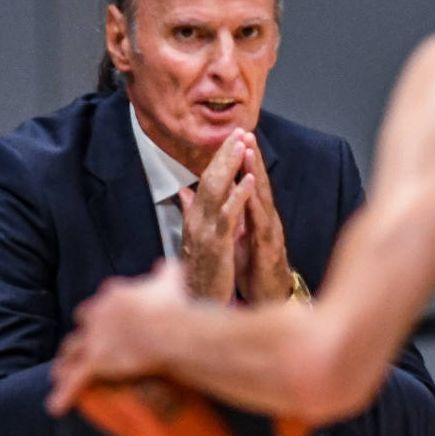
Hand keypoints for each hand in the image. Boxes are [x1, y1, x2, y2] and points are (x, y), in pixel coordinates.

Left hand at [46, 262, 187, 415]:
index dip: (107, 309)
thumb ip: (167, 270)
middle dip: (84, 332)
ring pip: (72, 349)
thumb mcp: (171, 279)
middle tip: (85, 343)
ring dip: (66, 360)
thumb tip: (170, 263)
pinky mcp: (95, 361)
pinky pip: (75, 380)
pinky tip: (54, 407)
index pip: (104, 298)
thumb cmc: (172, 305)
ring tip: (60, 371)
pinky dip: (64, 394)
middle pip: (83, 321)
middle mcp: (98, 313)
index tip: (112, 316)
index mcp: (114, 294)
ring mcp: (94, 338)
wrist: (169, 328)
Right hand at [178, 130, 258, 301]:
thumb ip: (190, 213)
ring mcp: (205, 232)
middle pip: (209, 178)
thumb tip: (185, 191)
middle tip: (240, 130)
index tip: (233, 137)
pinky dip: (238, 195)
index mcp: (195, 219)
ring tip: (243, 145)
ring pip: (215, 191)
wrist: (196, 305)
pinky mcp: (216, 246)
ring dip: (230, 166)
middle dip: (225, 154)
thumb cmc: (201, 275)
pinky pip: (227, 216)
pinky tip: (249, 180)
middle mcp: (196, 221)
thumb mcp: (195, 240)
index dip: (219, 159)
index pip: (206, 181)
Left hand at [233, 139, 292, 303]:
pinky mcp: (270, 247)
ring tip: (249, 150)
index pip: (249, 184)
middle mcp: (265, 219)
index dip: (242, 162)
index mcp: (255, 216)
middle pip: (258, 183)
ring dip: (256, 173)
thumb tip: (222, 201)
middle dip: (252, 157)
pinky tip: (253, 190)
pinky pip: (263, 222)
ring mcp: (270, 231)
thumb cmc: (253, 269)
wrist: (267, 298)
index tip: (234, 138)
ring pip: (262, 197)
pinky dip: (258, 205)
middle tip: (245, 132)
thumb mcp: (238, 239)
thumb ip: (231, 218)